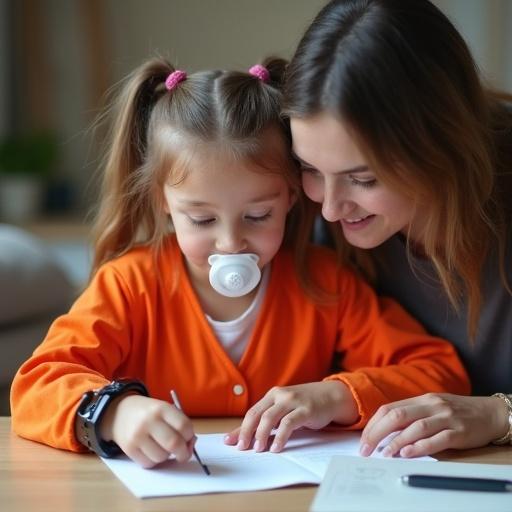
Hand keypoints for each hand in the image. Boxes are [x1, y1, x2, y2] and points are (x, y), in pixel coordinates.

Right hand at [100, 394, 195, 467]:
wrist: (119, 413)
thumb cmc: (149, 412)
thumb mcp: (164, 410)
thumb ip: (179, 424)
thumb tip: (191, 444)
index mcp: (162, 408)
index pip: (183, 426)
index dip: (190, 436)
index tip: (189, 439)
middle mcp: (149, 421)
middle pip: (174, 443)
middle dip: (183, 452)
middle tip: (183, 454)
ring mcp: (137, 436)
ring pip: (162, 457)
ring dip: (167, 456)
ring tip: (162, 447)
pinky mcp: (128, 449)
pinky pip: (149, 463)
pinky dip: (154, 461)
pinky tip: (151, 451)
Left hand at [224, 381, 357, 452]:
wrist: (330, 396)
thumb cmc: (304, 405)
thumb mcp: (284, 410)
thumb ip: (267, 421)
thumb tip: (243, 437)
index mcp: (271, 395)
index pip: (252, 412)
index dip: (240, 428)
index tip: (229, 442)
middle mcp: (279, 395)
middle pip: (257, 414)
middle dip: (247, 432)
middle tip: (242, 448)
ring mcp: (292, 401)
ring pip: (270, 418)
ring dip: (261, 435)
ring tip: (258, 449)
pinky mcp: (305, 410)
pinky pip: (288, 423)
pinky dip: (280, 437)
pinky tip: (276, 448)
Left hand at [360, 393, 508, 457]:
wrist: (491, 412)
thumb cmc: (457, 412)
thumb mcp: (432, 407)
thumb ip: (412, 415)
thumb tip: (385, 432)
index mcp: (421, 399)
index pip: (390, 408)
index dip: (374, 424)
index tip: (363, 440)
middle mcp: (431, 405)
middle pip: (397, 415)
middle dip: (378, 433)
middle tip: (366, 449)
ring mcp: (446, 418)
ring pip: (416, 427)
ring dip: (397, 441)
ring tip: (384, 453)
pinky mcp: (460, 432)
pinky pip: (437, 439)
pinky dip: (420, 447)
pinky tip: (408, 453)